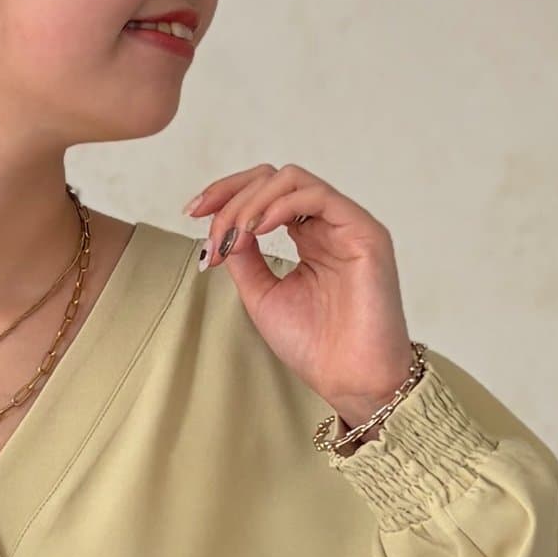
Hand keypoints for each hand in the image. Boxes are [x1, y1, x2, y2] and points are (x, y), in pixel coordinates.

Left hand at [184, 163, 417, 431]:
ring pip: (291, 181)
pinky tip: (257, 229)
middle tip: (209, 227)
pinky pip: (317, 196)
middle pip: (274, 179)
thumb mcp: (261, 295)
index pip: (265, 194)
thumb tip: (222, 226)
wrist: (348, 378)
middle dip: (231, 195)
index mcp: (308, 237)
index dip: (226, 195)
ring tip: (234, 235)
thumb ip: (243, 258)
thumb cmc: (314, 345)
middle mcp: (327, 224)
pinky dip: (280, 205)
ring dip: (251, 203)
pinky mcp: (363, 231)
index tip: (194, 213)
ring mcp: (346, 224)